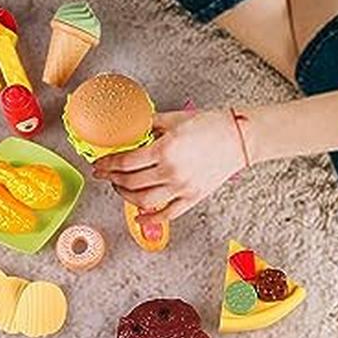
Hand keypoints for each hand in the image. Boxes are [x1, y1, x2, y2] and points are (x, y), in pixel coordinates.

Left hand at [93, 109, 244, 222]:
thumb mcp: (174, 118)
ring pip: (144, 201)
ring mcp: (182, 188)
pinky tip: (138, 216)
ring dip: (125, 196)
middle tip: (104, 174)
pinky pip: (168, 214)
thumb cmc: (210, 124)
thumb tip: (130, 127)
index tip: (99, 163)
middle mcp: (172, 172)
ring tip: (118, 188)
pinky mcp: (193, 197)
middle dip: (112, 179)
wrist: (239, 138)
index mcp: (165, 150)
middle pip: (131, 182)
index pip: (126, 162)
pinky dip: (150, 218)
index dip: (108, 164)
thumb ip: (149, 124)